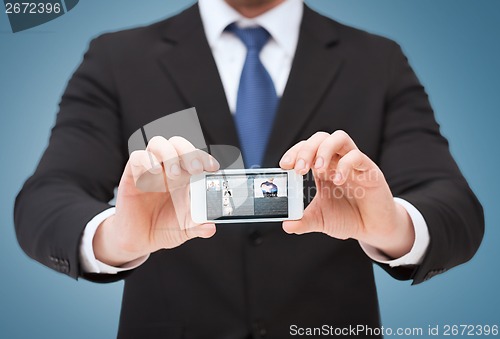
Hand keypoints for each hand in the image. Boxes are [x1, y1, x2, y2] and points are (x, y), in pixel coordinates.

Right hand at [93, 136, 218, 266]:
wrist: (140, 241)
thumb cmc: (164, 229)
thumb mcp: (185, 230)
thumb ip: (199, 227)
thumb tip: (210, 227)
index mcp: (185, 177)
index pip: (196, 157)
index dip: (205, 158)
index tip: (213, 168)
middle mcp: (167, 169)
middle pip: (178, 144)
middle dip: (189, 153)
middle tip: (196, 169)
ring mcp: (150, 171)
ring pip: (158, 143)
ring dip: (169, 154)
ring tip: (174, 174)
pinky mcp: (132, 176)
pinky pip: (137, 157)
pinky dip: (147, 161)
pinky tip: (155, 175)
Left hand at [280, 131, 414, 258]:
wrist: (373, 228)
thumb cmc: (347, 218)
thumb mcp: (321, 220)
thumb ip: (303, 221)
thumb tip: (286, 225)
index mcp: (322, 169)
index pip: (306, 148)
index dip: (294, 152)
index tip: (284, 166)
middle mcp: (337, 161)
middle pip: (320, 138)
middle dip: (306, 150)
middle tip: (299, 169)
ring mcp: (353, 164)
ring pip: (339, 138)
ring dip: (325, 150)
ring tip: (318, 169)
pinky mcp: (369, 171)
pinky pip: (357, 156)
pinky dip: (345, 165)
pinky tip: (338, 180)